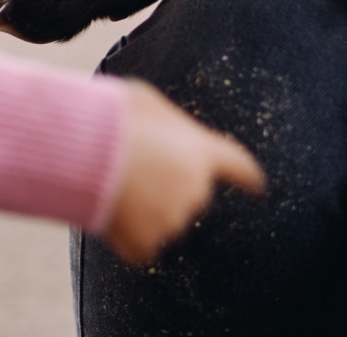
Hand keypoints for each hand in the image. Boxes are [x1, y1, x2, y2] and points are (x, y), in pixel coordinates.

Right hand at [103, 79, 264, 263]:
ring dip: (146, 207)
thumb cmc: (117, 119)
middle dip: (170, 184)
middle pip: (192, 193)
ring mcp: (173, 220)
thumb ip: (165, 122)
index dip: (247, 176)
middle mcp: (196, 189)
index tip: (257, 185)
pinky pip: (142, 244)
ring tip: (119, 182)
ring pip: (164, 218)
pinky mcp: (148, 244)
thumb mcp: (147, 101)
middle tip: (137, 166)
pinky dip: (128, 233)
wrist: (89, 153)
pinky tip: (114, 211)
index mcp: (202, 152)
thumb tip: (158, 132)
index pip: (238, 165)